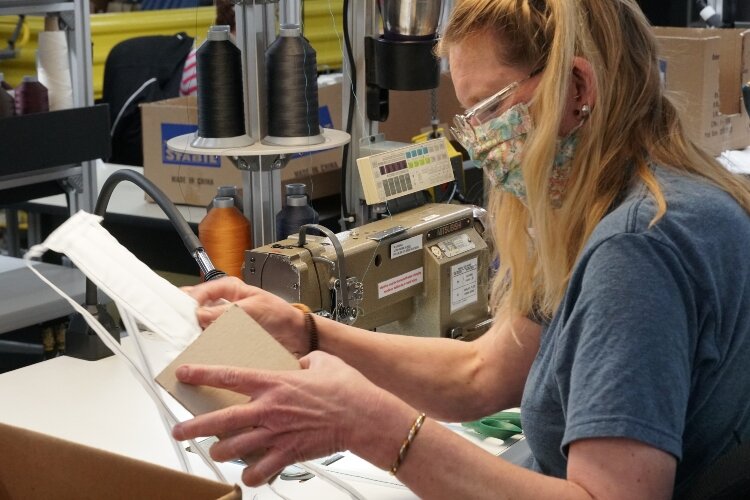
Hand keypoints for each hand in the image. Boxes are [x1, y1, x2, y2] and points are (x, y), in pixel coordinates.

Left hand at [171, 351, 397, 485]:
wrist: (364, 417)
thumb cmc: (348, 389)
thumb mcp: (323, 361)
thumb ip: (304, 361)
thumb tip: (299, 364)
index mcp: (275, 383)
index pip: (229, 377)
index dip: (203, 374)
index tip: (184, 373)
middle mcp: (270, 409)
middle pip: (221, 419)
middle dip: (194, 426)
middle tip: (179, 430)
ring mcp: (277, 434)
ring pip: (234, 448)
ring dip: (220, 451)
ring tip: (215, 451)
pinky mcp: (288, 453)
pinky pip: (260, 471)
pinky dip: (252, 476)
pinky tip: (249, 475)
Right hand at [182, 277, 306, 354]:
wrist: (295, 335)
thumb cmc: (280, 314)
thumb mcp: (254, 308)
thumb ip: (227, 311)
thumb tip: (200, 314)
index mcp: (229, 288)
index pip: (201, 291)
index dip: (190, 302)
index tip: (183, 314)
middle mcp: (222, 303)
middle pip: (195, 307)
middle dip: (186, 316)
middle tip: (179, 328)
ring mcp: (223, 320)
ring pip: (199, 324)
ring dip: (192, 332)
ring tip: (185, 340)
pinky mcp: (226, 336)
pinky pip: (210, 338)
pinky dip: (203, 343)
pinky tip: (198, 349)